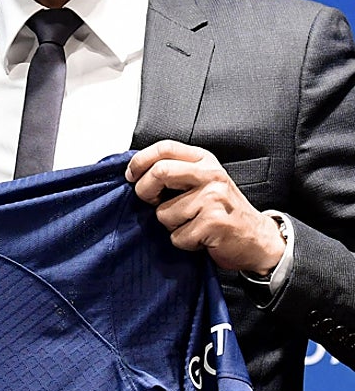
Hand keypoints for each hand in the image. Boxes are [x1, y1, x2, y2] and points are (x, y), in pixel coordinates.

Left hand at [126, 140, 285, 273]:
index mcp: (204, 160)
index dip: (140, 161)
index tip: (131, 176)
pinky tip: (201, 237)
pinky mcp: (214, 222)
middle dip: (144, 192)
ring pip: (163, 212)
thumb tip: (135, 173)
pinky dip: (183, 242)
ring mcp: (213, 198)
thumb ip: (175, 171)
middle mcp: (210, 175)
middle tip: (152, 202)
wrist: (258, 239)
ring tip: (191, 224)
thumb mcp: (202, 181)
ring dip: (170, 225)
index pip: (164, 148)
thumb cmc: (224, 211)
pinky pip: (177, 236)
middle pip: (159, 172)